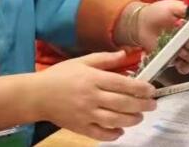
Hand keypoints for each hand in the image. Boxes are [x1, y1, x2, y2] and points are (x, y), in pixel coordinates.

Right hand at [30, 51, 156, 140]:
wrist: (36, 95)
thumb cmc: (60, 76)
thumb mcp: (81, 62)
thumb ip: (104, 59)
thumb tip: (125, 54)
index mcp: (93, 79)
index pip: (122, 84)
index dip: (141, 88)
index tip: (151, 90)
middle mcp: (91, 97)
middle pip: (122, 103)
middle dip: (142, 105)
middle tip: (152, 105)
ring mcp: (85, 114)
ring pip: (114, 120)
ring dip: (132, 119)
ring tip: (139, 116)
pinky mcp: (79, 127)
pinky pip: (100, 134)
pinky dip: (113, 134)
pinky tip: (121, 130)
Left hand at [136, 0, 188, 74]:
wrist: (142, 24)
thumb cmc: (157, 12)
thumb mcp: (173, 7)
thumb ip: (186, 10)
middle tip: (188, 39)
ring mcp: (186, 48)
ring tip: (179, 49)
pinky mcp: (176, 58)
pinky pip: (185, 66)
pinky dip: (184, 66)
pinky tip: (179, 62)